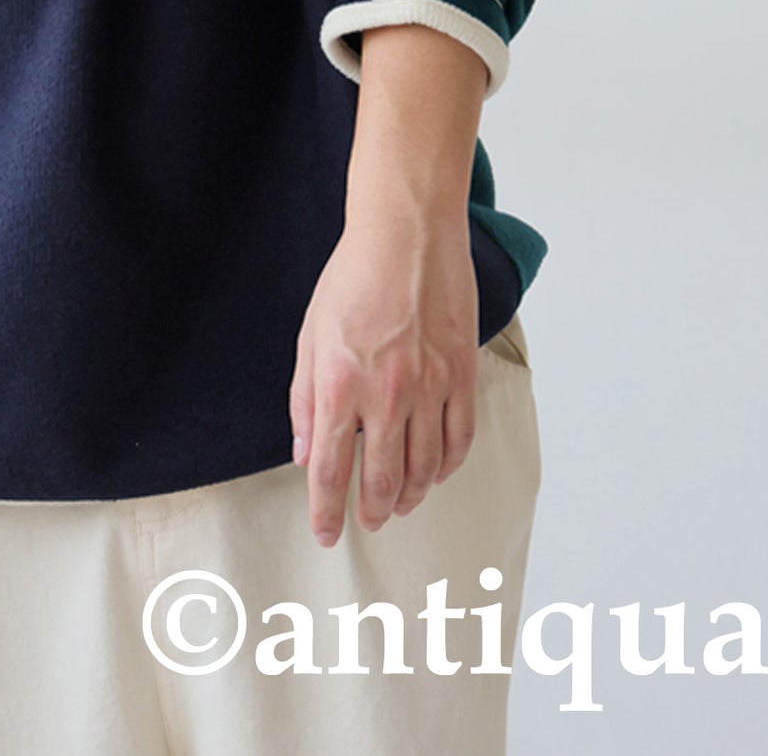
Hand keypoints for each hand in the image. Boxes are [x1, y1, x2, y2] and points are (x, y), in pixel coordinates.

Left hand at [287, 205, 480, 545]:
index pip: (331, 471)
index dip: (327, 512)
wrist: (407, 234)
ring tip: (400, 504)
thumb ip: (305, 400)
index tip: (326, 532)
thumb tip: (305, 454)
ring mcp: (430, 387)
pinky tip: (437, 473)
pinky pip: (460, 439)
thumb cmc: (352, 278)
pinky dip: (448, 466)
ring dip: (412, 496)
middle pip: (383, 481)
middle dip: (373, 512)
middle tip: (368, 521)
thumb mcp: (310, 336)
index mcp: (340, 385)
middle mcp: (387, 394)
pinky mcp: (462, 375)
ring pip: (426, 469)